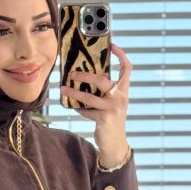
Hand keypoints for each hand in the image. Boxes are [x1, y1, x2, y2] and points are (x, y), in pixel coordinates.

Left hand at [59, 43, 130, 164]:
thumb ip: (104, 93)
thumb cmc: (111, 121)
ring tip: (63, 88)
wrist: (115, 144)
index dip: (121, 56)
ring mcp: (113, 108)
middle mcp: (120, 98)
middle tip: (72, 73)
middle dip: (85, 74)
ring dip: (74, 92)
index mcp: (124, 91)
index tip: (113, 46)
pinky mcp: (104, 118)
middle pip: (102, 79)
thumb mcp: (112, 105)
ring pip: (89, 96)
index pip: (127, 70)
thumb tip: (84, 79)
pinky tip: (72, 106)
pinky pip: (86, 110)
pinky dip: (78, 108)